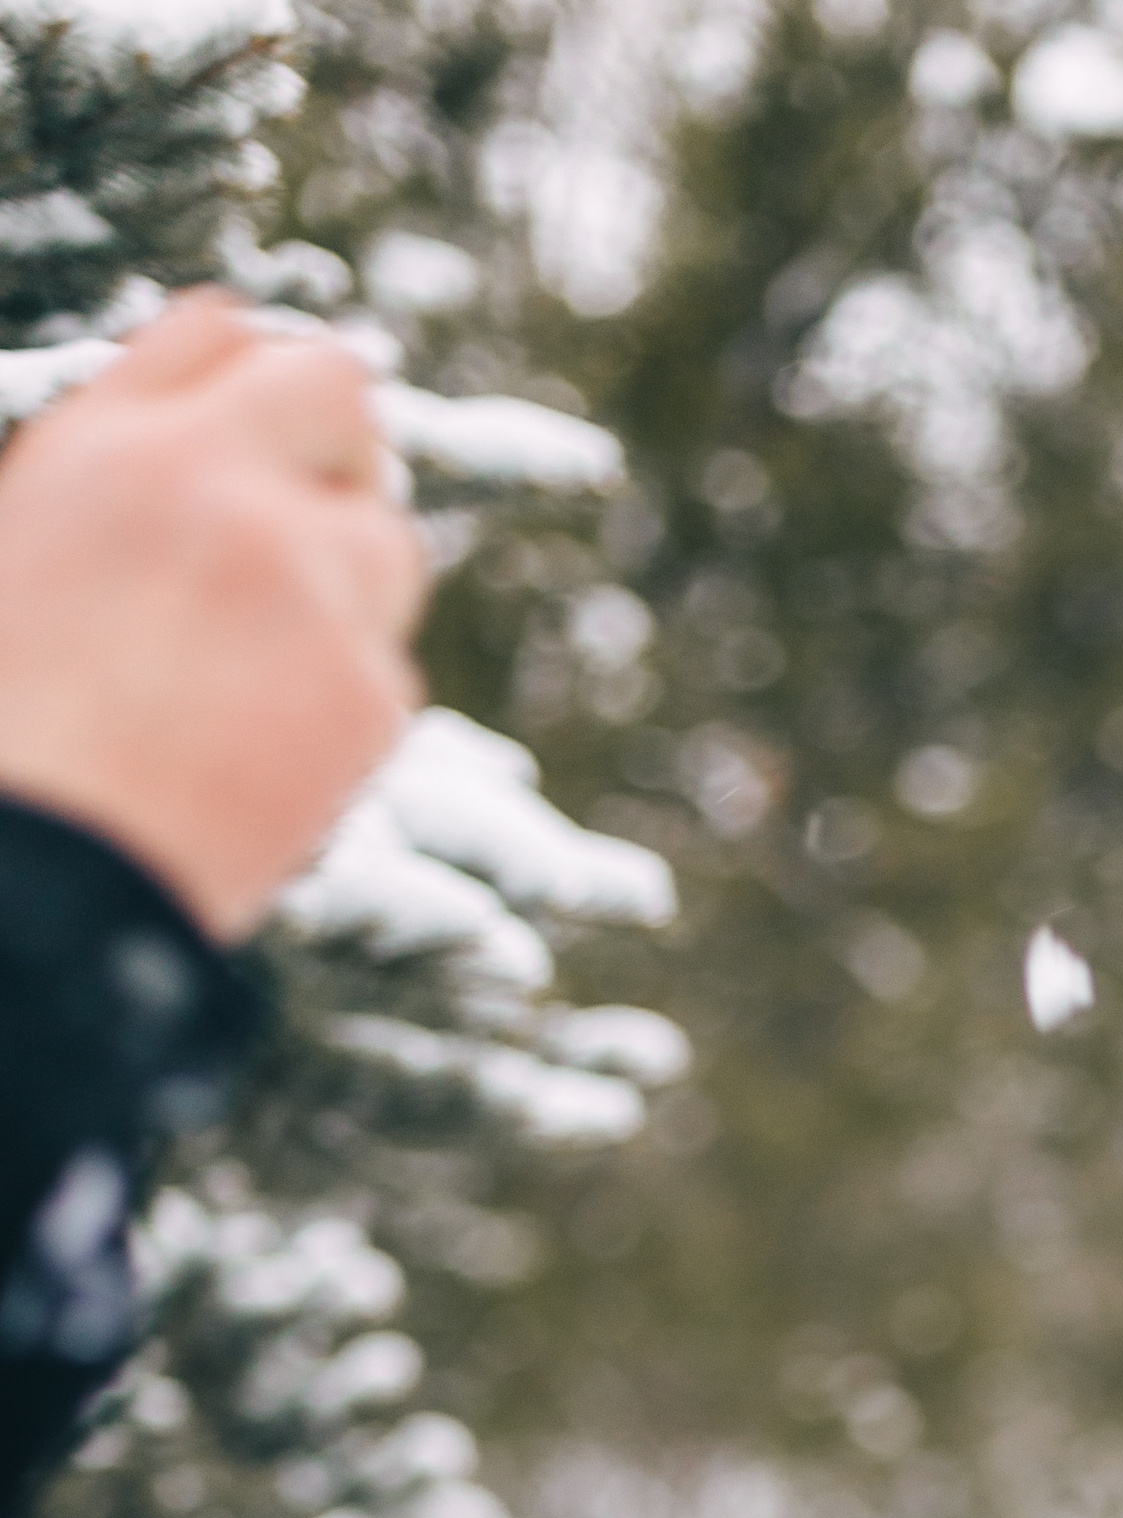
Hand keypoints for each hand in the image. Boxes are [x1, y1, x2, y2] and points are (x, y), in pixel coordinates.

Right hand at [0, 293, 425, 940]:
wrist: (47, 879)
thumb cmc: (16, 740)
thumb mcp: (25, 564)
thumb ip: (118, 492)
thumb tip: (204, 457)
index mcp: (106, 447)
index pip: (219, 336)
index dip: (249, 386)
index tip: (266, 439)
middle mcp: (212, 483)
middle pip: (335, 387)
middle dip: (340, 448)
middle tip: (320, 521)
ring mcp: (302, 579)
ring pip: (388, 540)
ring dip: (352, 590)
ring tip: (267, 676)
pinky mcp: (365, 688)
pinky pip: (387, 673)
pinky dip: (344, 711)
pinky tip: (269, 764)